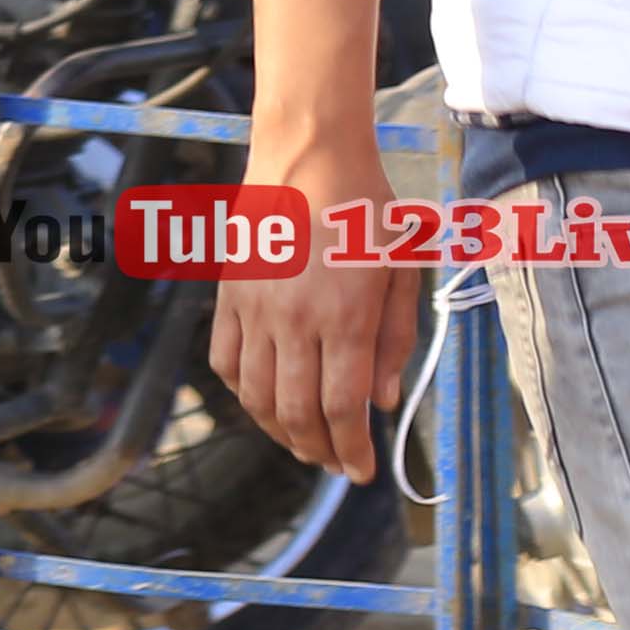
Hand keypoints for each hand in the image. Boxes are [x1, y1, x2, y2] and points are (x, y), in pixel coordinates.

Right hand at [208, 145, 420, 476]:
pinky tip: (264, 400)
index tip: (360, 473)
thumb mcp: (404, 271)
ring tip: (302, 443)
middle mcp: (294, 321)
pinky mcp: (228, 297)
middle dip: (317, 450)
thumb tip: (382, 399)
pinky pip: (225, 362)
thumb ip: (395, 339)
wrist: (307, 156)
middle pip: (296, 411)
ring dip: (279, 430)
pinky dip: (242, 393)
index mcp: (345, 316)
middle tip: (334, 464)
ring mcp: (254, 310)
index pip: (341, 408)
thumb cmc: (369, 210)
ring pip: (256, 395)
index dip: (350, 450)